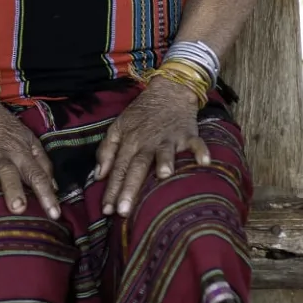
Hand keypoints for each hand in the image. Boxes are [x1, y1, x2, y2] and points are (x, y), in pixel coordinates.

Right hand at [0, 90, 60, 217]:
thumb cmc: (5, 128)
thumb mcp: (29, 139)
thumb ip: (43, 163)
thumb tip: (55, 187)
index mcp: (20, 153)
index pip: (37, 175)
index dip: (47, 194)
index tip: (55, 214)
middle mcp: (0, 155)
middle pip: (8, 173)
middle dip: (13, 190)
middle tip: (18, 208)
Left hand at [95, 79, 211, 216]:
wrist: (168, 92)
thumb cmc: (140, 115)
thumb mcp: (118, 128)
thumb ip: (107, 151)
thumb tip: (98, 176)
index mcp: (129, 142)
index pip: (118, 169)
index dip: (111, 190)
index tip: (107, 211)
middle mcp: (147, 142)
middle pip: (136, 166)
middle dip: (129, 189)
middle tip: (124, 211)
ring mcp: (168, 138)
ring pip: (165, 152)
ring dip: (164, 162)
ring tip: (163, 176)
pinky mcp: (188, 134)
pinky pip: (195, 143)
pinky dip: (200, 151)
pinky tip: (204, 162)